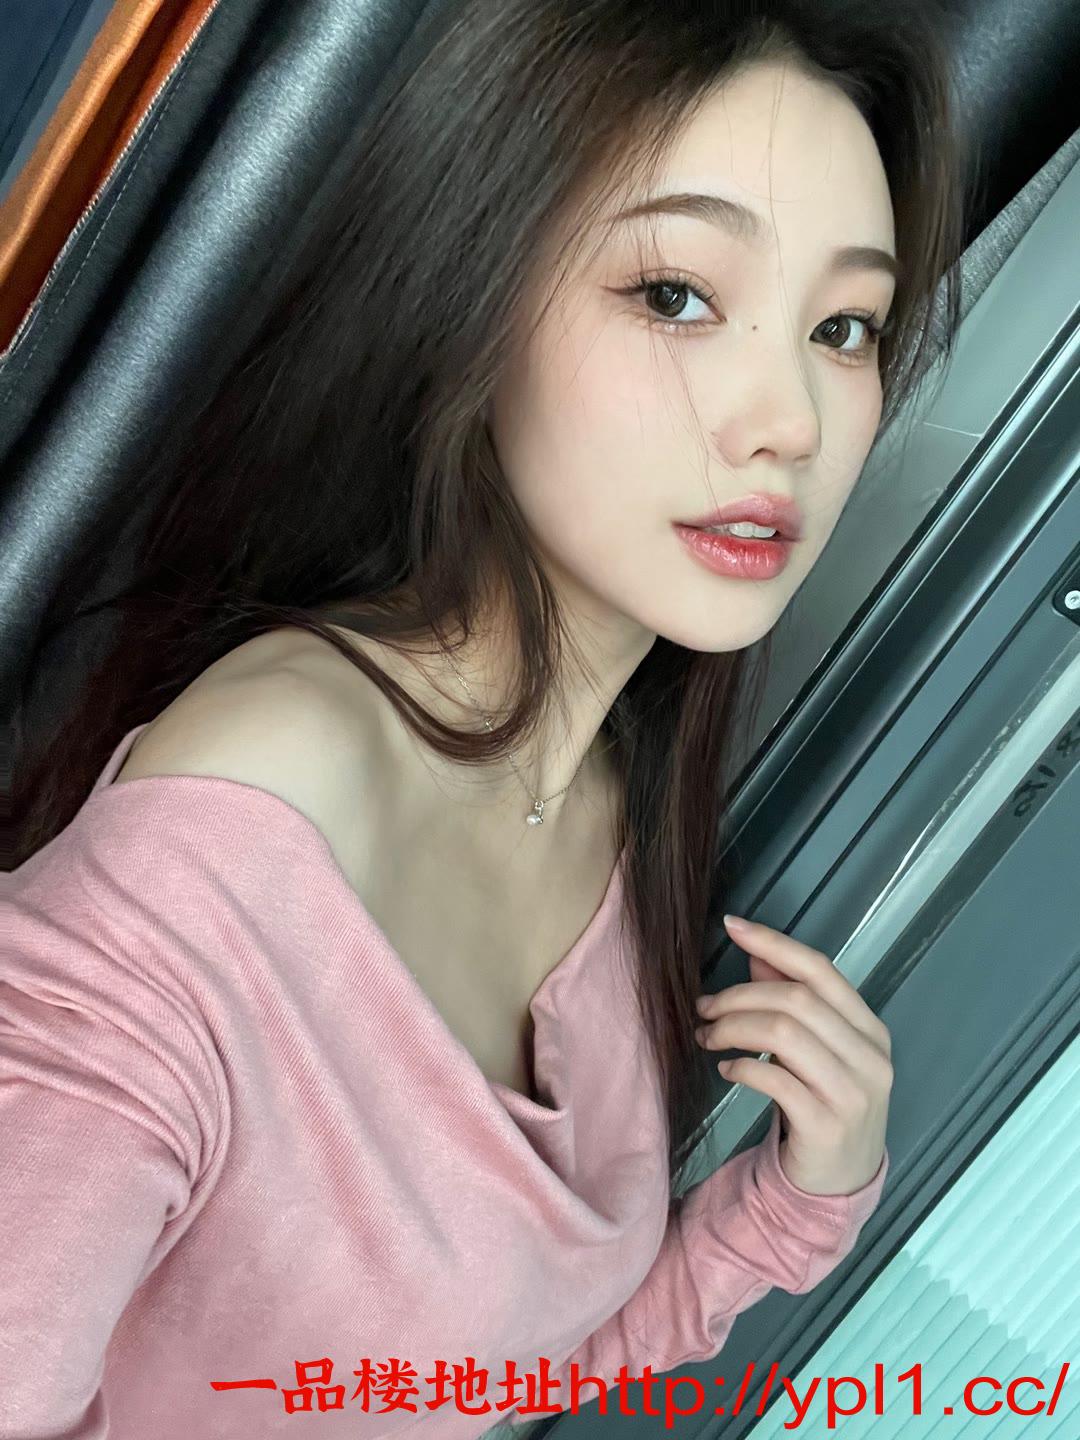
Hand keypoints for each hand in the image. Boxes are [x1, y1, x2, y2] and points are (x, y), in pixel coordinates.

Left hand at [693, 914, 892, 1196]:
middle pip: (797, 999)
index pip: (820, 969)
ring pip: (784, 1034)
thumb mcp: (816, 1050)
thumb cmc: (823, 1103)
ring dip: (734, 1028)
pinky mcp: (827, 1126)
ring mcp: (853, 1093)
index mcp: (870, 1029)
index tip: (732, 925)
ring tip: (708, 1037)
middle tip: (703, 1008)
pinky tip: (728, 1069)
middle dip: (739, 996)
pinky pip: (775, 1080)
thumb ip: (793, 1002)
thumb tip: (757, 954)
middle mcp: (870, 1057)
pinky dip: (743, 1067)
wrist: (840, 1180)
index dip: (774, 942)